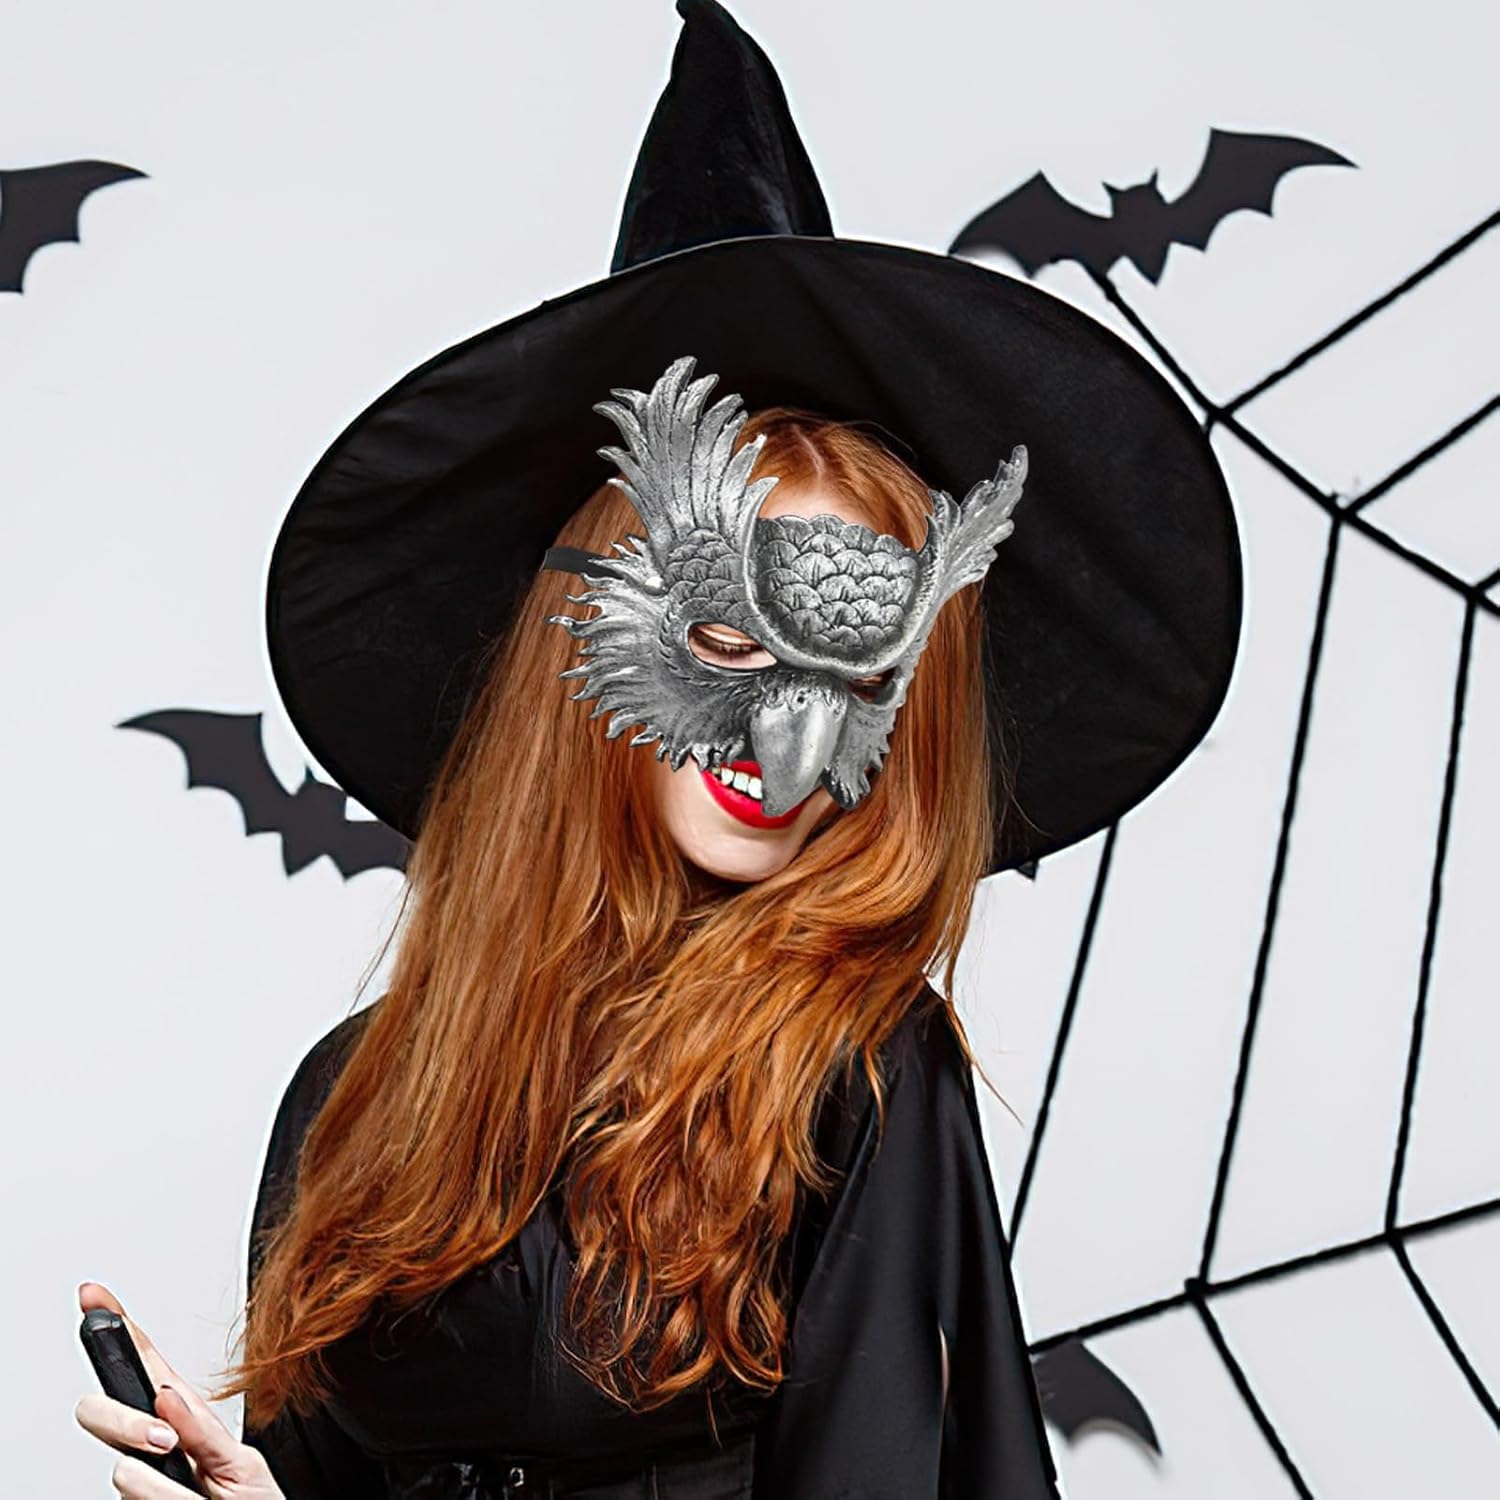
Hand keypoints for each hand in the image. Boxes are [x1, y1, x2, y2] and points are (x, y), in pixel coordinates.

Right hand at [74, 1281, 284, 1498]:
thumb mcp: (239, 1462)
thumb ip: (203, 1433)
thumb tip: (166, 1398)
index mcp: (183, 1421)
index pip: (146, 1368)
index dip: (119, 1329)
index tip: (93, 1295)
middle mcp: (155, 1447)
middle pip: (104, 1411)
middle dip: (123, 1422)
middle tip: (163, 1440)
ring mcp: (143, 1479)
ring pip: (119, 1464)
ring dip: (155, 1474)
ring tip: (191, 1485)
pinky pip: (135, 1493)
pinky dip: (163, 1497)